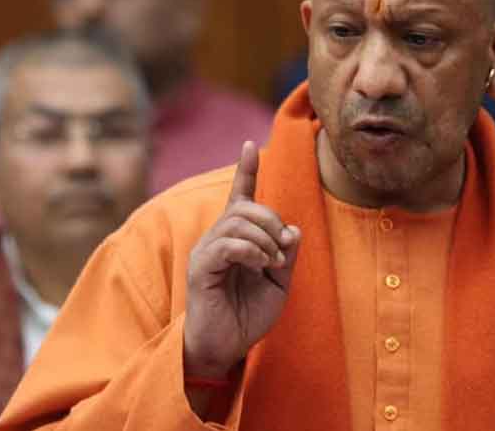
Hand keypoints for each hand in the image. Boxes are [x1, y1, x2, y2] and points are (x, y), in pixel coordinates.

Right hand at [183, 141, 300, 377]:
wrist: (224, 349)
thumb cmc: (247, 316)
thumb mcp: (278, 284)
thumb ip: (286, 256)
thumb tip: (293, 229)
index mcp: (235, 239)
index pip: (240, 197)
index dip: (246, 170)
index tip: (250, 145)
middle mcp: (216, 239)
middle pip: (245, 207)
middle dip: (272, 220)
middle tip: (283, 248)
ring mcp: (206, 252)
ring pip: (237, 221)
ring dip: (265, 237)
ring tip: (273, 262)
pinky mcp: (201, 268)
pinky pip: (228, 244)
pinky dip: (251, 250)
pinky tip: (260, 264)